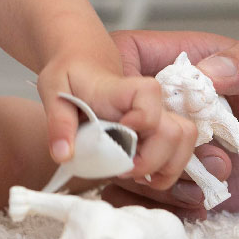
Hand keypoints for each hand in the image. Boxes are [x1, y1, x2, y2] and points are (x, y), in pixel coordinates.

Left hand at [38, 53, 197, 189]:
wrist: (83, 61)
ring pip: (185, 140)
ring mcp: (156, 116)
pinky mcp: (158, 129)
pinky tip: (142, 175)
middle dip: (153, 160)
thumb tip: (64, 155)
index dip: (143, 118)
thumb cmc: (69, 74)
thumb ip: (59, 123)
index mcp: (121, 88)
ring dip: (167, 167)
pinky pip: (179, 149)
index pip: (148, 94)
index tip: (122, 133)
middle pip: (174, 131)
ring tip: (138, 177)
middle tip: (123, 170)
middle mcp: (147, 103)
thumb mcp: (53, 90)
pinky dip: (167, 169)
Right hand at [104, 30, 238, 217]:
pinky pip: (141, 198)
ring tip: (216, 175)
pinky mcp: (176, 184)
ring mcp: (165, 146)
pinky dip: (165, 205)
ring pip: (121, 162)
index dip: (117, 82)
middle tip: (194, 153)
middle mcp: (163, 105)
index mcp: (181, 62)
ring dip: (159, 177)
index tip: (148, 110)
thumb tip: (210, 70)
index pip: (120, 56)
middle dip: (142, 142)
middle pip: (110, 117)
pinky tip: (205, 200)